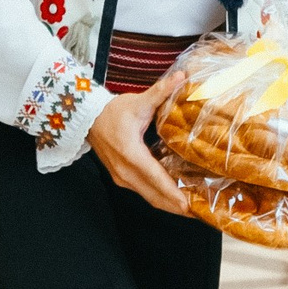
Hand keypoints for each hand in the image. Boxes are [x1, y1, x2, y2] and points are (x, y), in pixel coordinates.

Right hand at [86, 77, 189, 211]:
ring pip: (149, 197)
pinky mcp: (121, 178)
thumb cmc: (112, 111)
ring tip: (192, 208)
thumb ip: (161, 91)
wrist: (87, 119)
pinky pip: (143, 192)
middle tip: (200, 212)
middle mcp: (126, 172)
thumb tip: (181, 76)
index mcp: (131, 154)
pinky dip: (160, 197)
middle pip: (155, 197)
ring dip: (169, 204)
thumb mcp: (138, 102)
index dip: (173, 193)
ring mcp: (122, 178)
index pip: (156, 179)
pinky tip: (174, 197)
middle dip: (177, 206)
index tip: (189, 205)